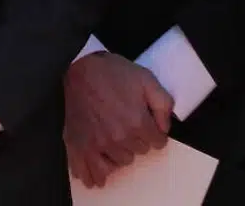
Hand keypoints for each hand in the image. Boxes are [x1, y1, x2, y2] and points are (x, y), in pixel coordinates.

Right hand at [63, 52, 173, 186]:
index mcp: (137, 122)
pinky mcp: (79, 147)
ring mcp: (97, 145)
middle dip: (137, 141)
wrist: (81, 69)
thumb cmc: (113, 73)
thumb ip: (163, 104)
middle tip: (128, 125)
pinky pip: (89, 174)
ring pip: (118, 164)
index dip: (155, 132)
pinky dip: (95, 175)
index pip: (157, 143)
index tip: (148, 126)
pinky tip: (98, 171)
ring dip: (119, 154)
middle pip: (137, 153)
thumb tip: (165, 127)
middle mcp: (118, 138)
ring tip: (115, 140)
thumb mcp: (147, 79)